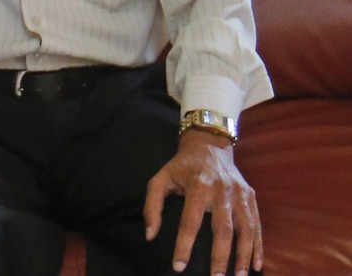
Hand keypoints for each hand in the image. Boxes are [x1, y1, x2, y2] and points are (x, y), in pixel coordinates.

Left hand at [144, 130, 261, 275]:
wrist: (209, 144)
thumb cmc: (182, 166)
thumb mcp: (160, 179)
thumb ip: (152, 206)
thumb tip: (150, 235)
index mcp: (198, 186)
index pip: (190, 222)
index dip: (184, 245)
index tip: (178, 266)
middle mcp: (222, 190)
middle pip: (223, 229)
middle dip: (220, 256)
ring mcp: (239, 193)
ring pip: (245, 229)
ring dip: (243, 255)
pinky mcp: (251, 196)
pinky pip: (257, 224)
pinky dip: (257, 245)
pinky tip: (256, 264)